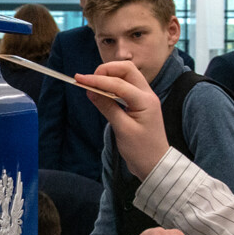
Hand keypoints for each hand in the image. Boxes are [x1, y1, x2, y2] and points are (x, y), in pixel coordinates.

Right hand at [75, 60, 169, 180]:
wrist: (155, 164)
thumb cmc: (141, 151)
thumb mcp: (122, 129)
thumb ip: (107, 107)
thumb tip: (90, 90)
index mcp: (145, 101)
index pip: (118, 83)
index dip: (97, 80)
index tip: (79, 79)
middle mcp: (147, 94)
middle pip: (126, 70)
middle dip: (106, 70)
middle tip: (88, 80)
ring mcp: (144, 97)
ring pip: (126, 75)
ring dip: (109, 76)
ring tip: (92, 84)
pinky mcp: (139, 103)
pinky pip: (125, 86)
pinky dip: (112, 85)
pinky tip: (101, 92)